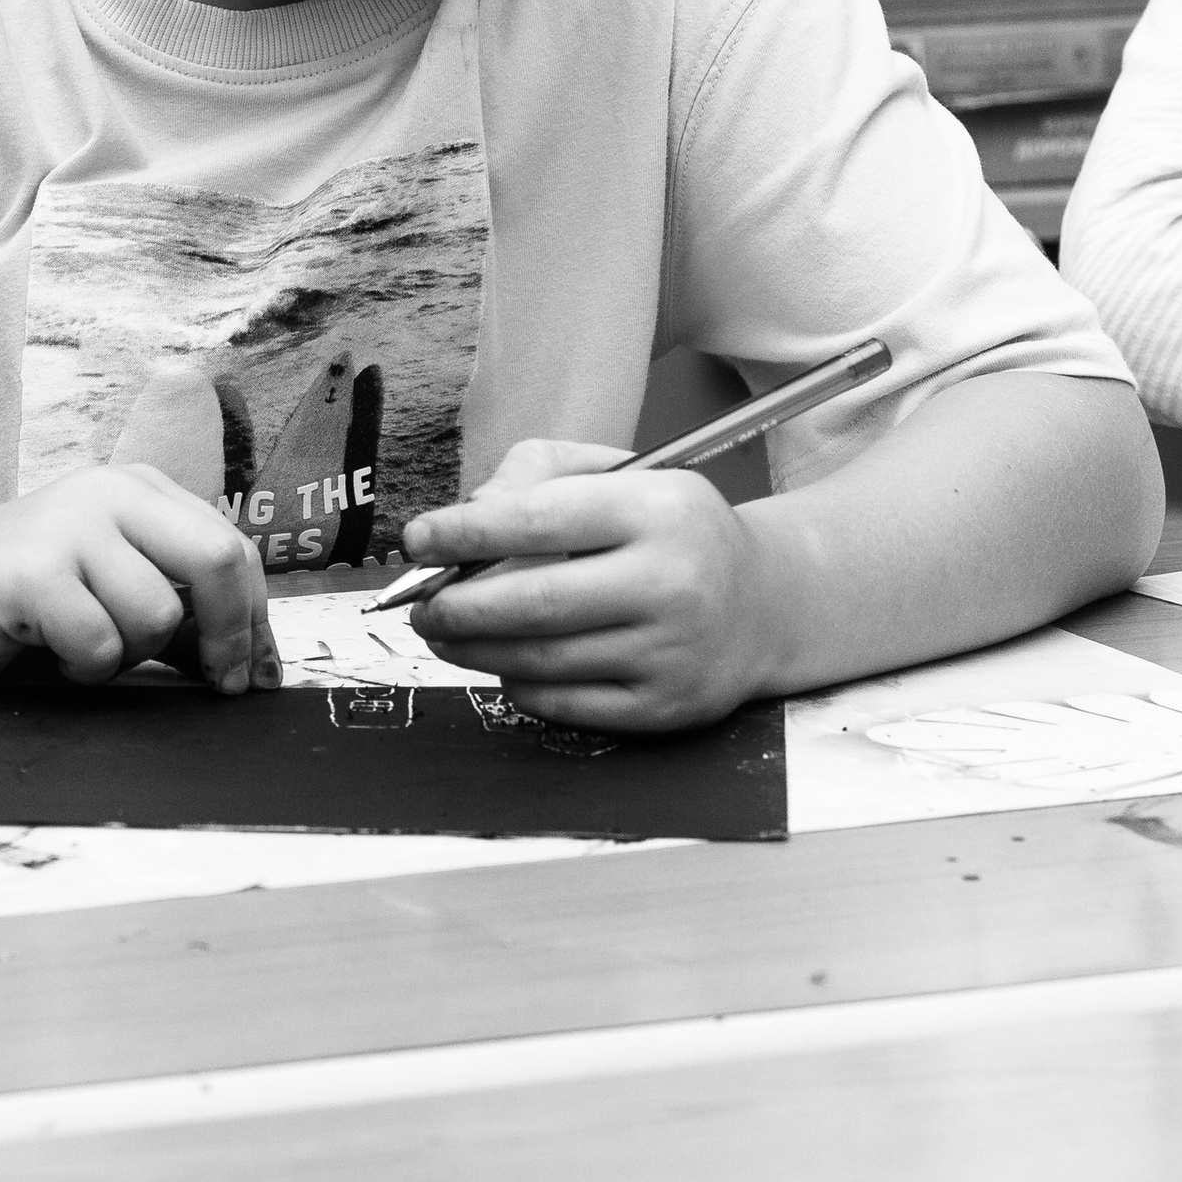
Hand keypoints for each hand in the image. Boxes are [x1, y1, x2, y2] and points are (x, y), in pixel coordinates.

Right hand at [0, 468, 279, 694]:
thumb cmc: (16, 601)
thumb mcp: (111, 591)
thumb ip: (177, 611)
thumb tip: (247, 660)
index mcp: (138, 489)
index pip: (233, 548)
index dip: (256, 619)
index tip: (255, 674)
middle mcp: (109, 492)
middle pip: (220, 558)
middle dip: (232, 633)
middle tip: (216, 684)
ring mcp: (69, 525)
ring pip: (159, 615)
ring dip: (128, 656)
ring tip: (82, 645)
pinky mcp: (31, 569)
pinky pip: (100, 643)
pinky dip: (83, 667)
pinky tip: (48, 649)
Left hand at [404, 438, 785, 729]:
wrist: (764, 605)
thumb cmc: (669, 531)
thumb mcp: (620, 474)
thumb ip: (537, 474)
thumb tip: (466, 516)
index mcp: (656, 511)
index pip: (538, 521)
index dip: (464, 533)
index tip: (417, 539)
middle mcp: (669, 583)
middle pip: (532, 602)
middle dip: (456, 605)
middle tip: (419, 603)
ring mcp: (668, 652)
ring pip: (540, 659)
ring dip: (473, 649)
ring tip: (443, 632)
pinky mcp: (663, 706)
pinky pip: (563, 704)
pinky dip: (517, 684)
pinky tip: (501, 662)